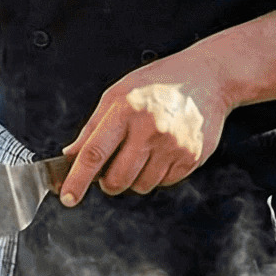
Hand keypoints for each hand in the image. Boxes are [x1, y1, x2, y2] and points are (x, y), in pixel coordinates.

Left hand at [57, 61, 232, 204]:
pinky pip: (164, 182)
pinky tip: (162, 151)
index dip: (77, 179)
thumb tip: (70, 155)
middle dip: (108, 183)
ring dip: (134, 179)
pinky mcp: (192, 158)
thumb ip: (93, 127)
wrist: (208, 78)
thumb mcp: (118, 94)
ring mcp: (174, 145)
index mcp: (126, 109)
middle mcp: (151, 129)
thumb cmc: (158, 83)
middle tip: (110, 170)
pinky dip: (156, 175)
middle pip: (118, 179)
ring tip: (142, 152)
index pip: (94, 153)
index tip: (67, 197)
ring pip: (141, 186)